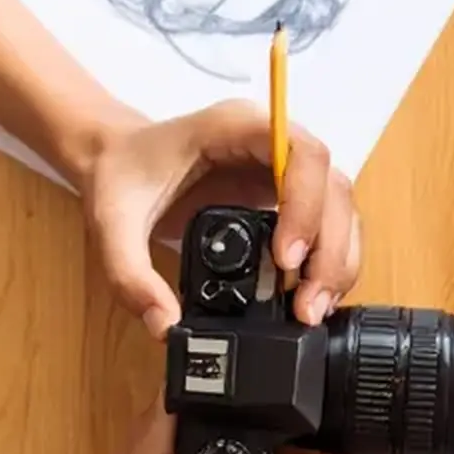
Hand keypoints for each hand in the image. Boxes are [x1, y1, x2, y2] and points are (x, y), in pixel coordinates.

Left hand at [82, 100, 360, 337]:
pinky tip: (313, 296)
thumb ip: (130, 275)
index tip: (287, 258)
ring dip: (338, 262)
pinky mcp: (291, 199)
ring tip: (313, 309)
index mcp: (237, 128)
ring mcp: (287, 171)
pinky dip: (331, 264)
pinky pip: (330, 227)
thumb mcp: (111, 222)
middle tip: (307, 305)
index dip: (307, 206)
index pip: (303, 155)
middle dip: (330, 251)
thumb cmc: (120, 174)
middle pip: (334, 189)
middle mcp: (274, 145)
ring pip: (342, 210)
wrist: (118, 160)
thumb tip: (165, 325)